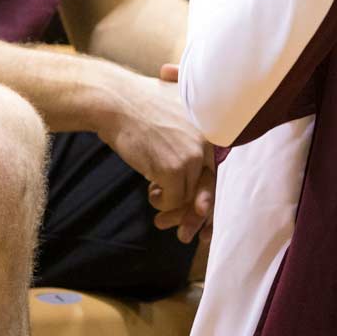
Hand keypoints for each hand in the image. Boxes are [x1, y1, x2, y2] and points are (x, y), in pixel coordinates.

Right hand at [149, 62, 214, 241]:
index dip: (210, 195)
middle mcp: (211, 141)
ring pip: (191, 197)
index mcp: (216, 127)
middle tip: (187, 233)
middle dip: (196, 213)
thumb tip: (201, 193)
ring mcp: (194, 155)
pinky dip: (161, 202)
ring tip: (156, 197)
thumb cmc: (143, 109)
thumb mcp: (179, 118)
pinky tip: (150, 189)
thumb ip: (195, 145)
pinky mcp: (175, 168)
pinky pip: (174, 201)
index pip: (219, 169)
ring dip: (173, 206)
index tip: (203, 216)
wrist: (117, 102)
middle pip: (210, 186)